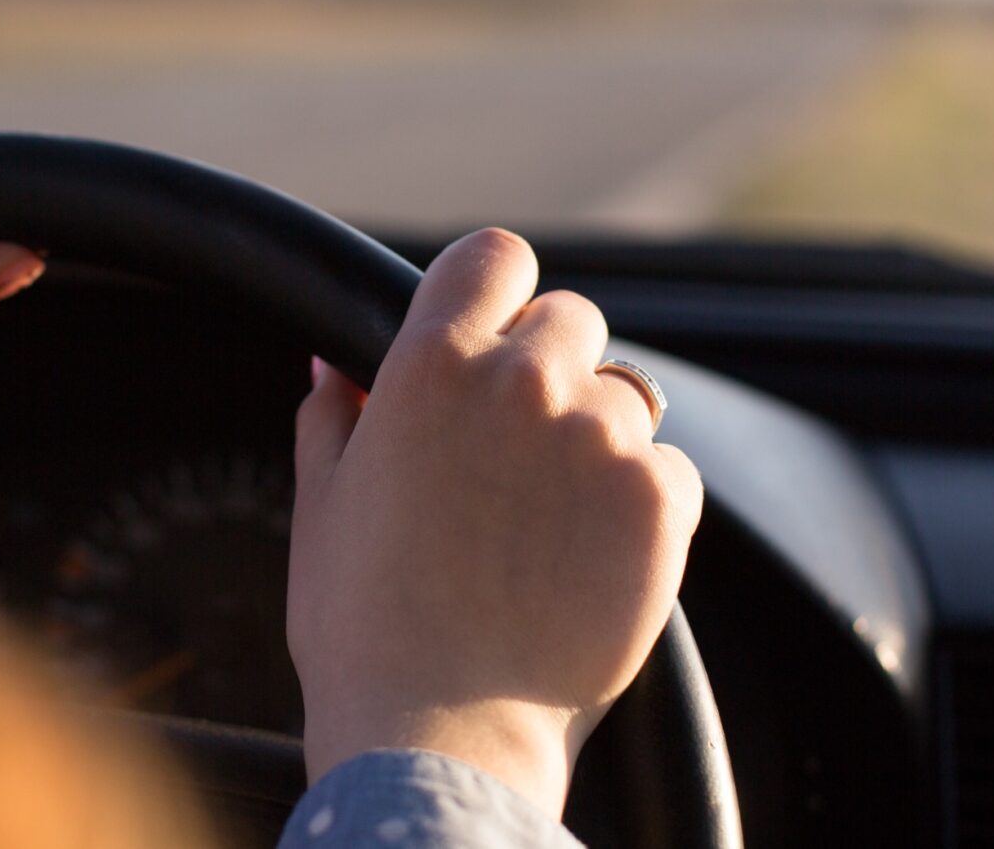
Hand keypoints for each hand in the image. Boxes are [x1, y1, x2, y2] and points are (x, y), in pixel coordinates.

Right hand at [286, 228, 702, 816]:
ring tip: (551, 522)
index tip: (494, 331)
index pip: (495, 255)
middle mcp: (522, 381)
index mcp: (430, 363)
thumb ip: (334, 416)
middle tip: (519, 451)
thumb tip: (334, 364)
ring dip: (598, 438)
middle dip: (550, 367)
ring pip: (624, 395)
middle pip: (570, 320)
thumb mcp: (323, 507)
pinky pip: (670, 468)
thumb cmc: (363, 628)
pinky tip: (591, 558)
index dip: (497, 291)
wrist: (439, 737)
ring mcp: (600, 439)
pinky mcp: (661, 502)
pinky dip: (642, 502)